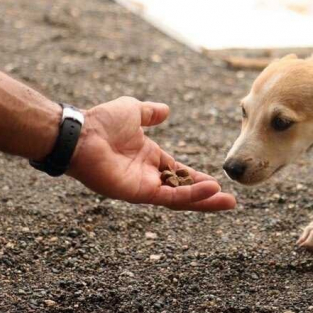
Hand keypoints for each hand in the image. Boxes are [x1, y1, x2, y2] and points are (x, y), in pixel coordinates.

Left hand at [67, 97, 235, 210]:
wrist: (82, 133)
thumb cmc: (102, 121)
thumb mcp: (133, 110)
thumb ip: (150, 113)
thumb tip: (166, 110)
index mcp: (148, 158)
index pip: (179, 172)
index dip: (197, 178)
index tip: (218, 182)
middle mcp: (147, 176)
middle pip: (183, 190)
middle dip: (206, 196)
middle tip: (230, 201)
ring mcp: (143, 186)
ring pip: (180, 198)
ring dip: (204, 200)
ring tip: (228, 202)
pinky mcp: (139, 193)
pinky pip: (170, 197)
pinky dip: (190, 195)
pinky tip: (210, 190)